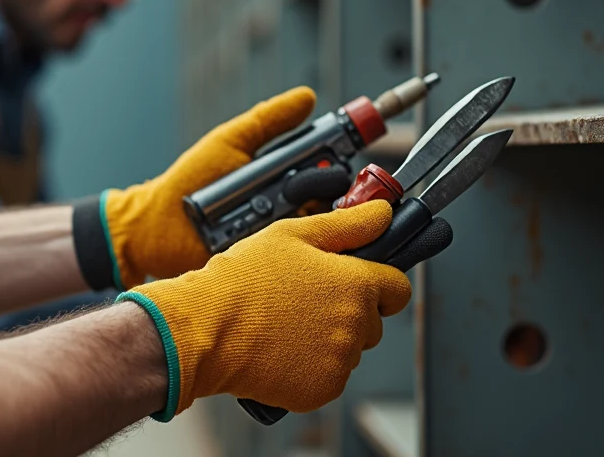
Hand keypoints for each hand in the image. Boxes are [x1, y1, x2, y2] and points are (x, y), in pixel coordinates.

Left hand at [87, 87, 318, 289]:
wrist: (159, 224)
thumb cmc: (190, 180)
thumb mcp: (230, 142)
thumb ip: (267, 120)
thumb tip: (307, 97)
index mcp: (287, 179)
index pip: (330, 171)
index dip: (339, 161)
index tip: (340, 151)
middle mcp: (291, 208)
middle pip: (331, 198)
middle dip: (320, 184)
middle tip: (297, 181)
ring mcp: (281, 236)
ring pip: (319, 227)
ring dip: (307, 214)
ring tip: (282, 203)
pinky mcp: (269, 262)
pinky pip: (295, 257)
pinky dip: (296, 247)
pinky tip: (284, 235)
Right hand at [117, 200, 412, 419]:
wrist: (206, 330)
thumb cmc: (243, 279)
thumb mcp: (292, 235)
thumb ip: (346, 224)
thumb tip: (382, 213)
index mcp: (356, 285)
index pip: (397, 288)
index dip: (377, 282)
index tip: (352, 282)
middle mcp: (357, 326)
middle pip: (372, 321)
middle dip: (347, 311)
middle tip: (303, 301)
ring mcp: (341, 361)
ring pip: (349, 349)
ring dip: (328, 339)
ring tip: (286, 325)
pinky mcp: (322, 389)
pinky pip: (329, 376)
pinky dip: (311, 367)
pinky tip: (281, 349)